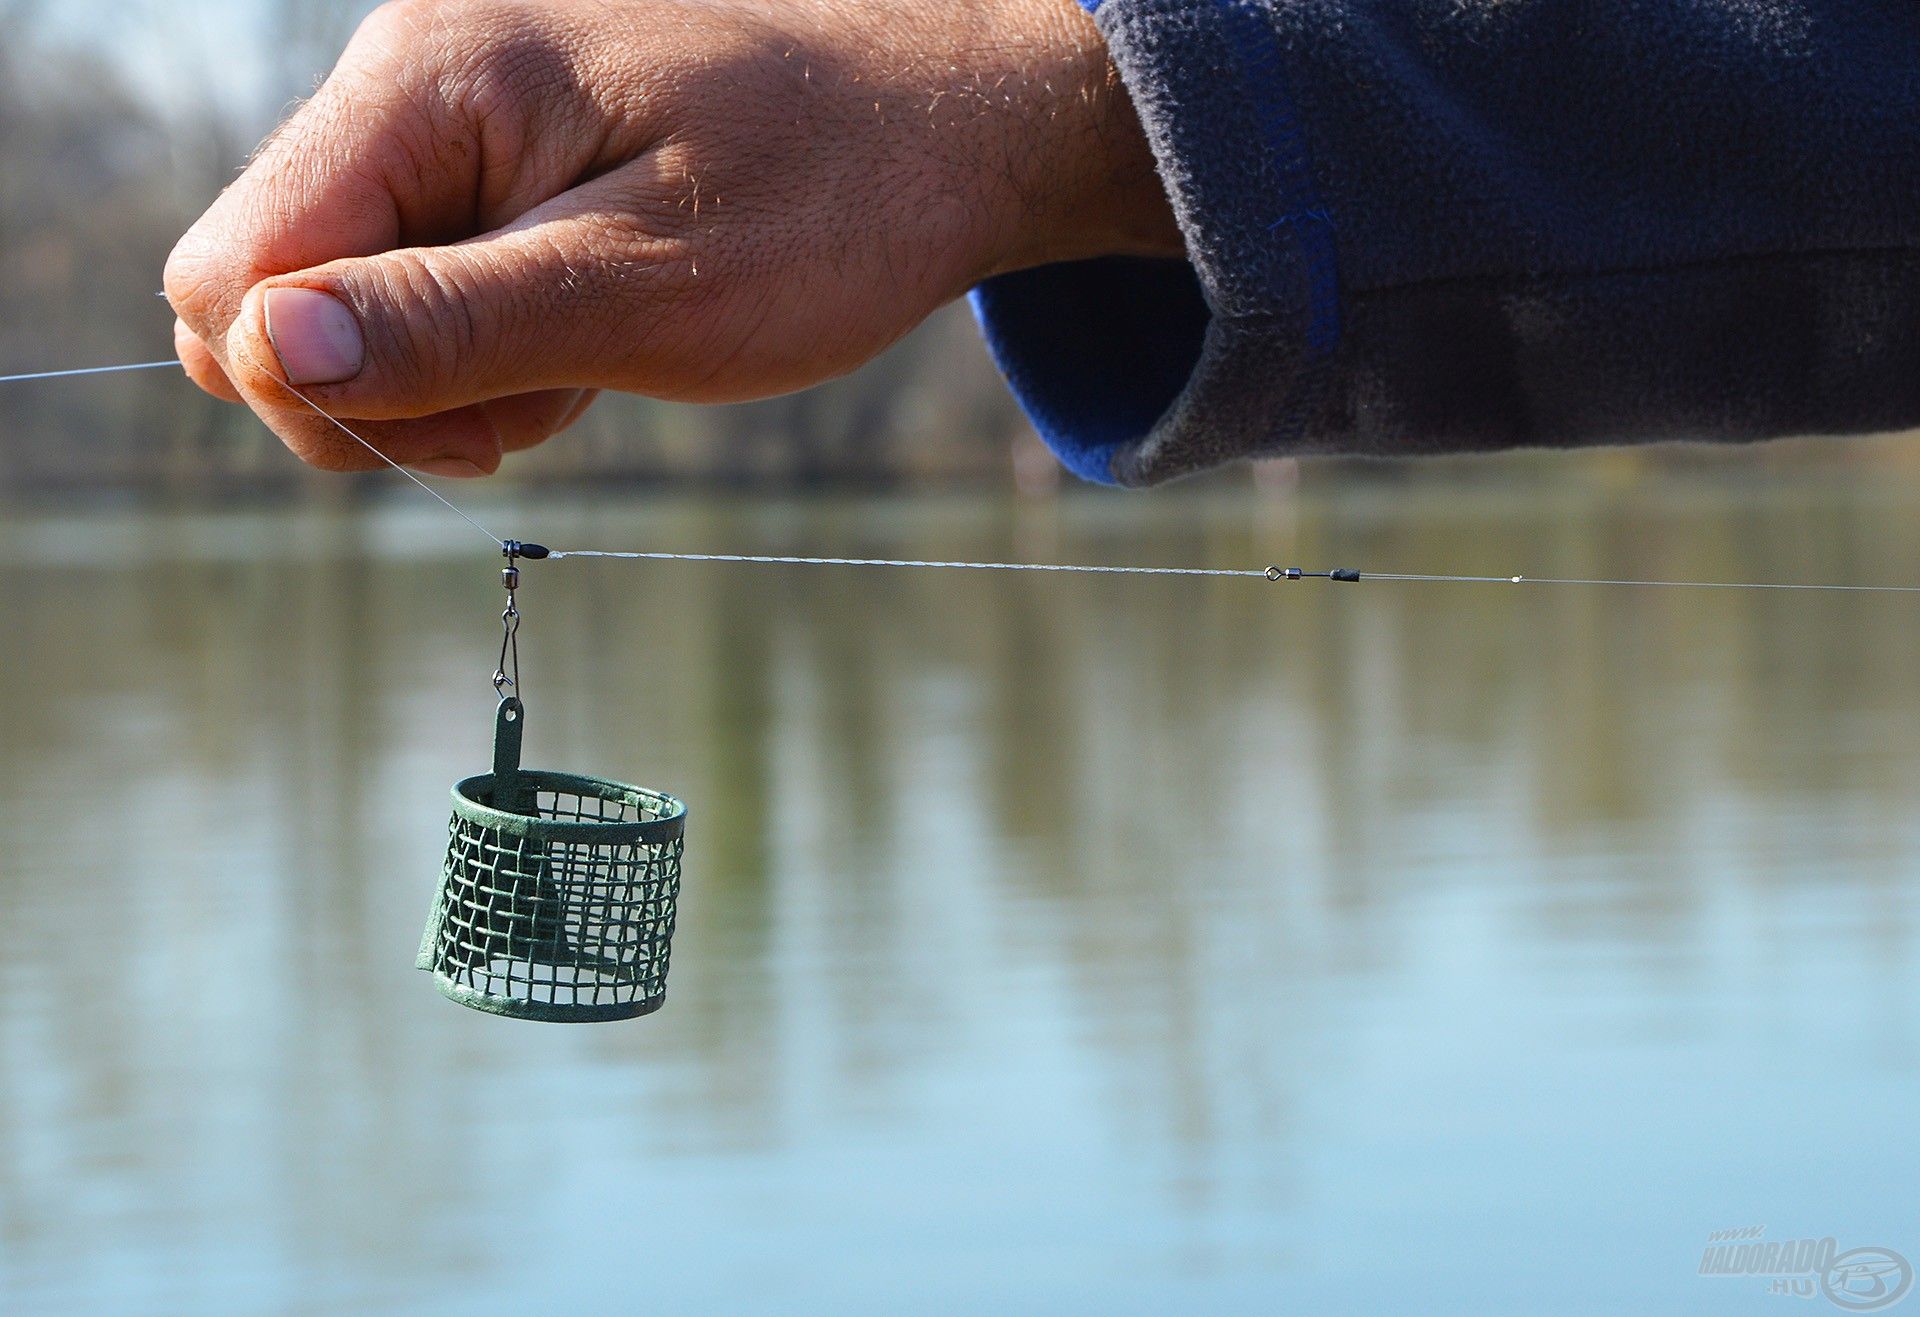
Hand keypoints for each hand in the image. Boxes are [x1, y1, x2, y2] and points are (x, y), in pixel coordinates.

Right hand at [164, 0, 1180, 476]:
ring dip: (455, 378)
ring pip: (351, 304)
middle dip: (389, 390)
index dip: (316, 386)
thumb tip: (264, 356)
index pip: (232, 270)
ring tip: (593, 359)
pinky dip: (497, 345)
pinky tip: (596, 337)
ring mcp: (452, 119)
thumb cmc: (828, 203)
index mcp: (428, 83)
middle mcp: (414, 80)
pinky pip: (428, 286)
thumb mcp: (646, 290)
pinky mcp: (497, 164)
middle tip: (545, 399)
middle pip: (268, 290)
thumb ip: (453, 323)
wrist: (943, 134)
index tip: (475, 427)